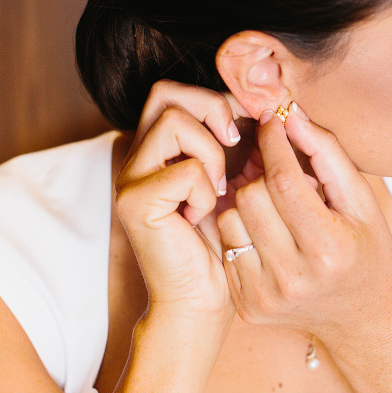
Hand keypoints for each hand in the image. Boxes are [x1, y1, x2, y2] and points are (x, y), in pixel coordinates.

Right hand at [114, 80, 244, 320]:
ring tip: (217, 190)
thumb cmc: (222, 243)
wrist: (201, 300)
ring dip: (210, 152)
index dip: (214, 99)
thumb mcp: (234, 180)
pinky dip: (204, 190)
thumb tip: (261, 104)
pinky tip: (201, 217)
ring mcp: (130, 179)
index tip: (242, 130)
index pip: (172, 91)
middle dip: (211, 108)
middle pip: (164, 92)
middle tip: (234, 142)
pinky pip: (183, 169)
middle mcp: (137, 159)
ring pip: (173, 121)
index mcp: (157, 150)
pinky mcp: (135, 202)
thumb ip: (235, 141)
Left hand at [217, 102, 391, 342]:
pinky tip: (265, 231)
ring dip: (248, 203)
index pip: (284, 180)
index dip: (273, 143)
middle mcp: (293, 278)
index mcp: (329, 250)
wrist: (362, 321)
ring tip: (276, 207)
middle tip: (280, 173)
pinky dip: (241, 229)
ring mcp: (265, 296)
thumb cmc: (368, 253)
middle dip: (262, 175)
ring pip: (231, 219)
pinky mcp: (246, 306)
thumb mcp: (363, 202)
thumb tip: (290, 116)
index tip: (271, 122)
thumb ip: (327, 155)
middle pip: (250, 198)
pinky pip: (226, 246)